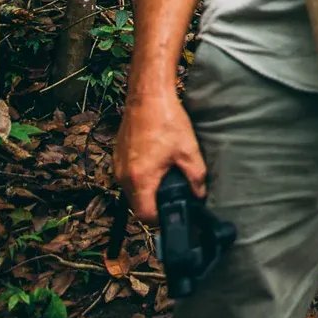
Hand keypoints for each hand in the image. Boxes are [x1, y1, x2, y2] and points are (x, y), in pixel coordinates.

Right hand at [114, 95, 206, 223]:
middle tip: (175, 196)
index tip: (174, 213)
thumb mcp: (188, 150)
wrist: (147, 97)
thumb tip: (199, 194)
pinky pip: (128, 177)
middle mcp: (123, 176)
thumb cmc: (167, 121)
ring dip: (148, 191)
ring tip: (167, 179)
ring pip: (132, 191)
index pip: (145, 215)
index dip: (161, 219)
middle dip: (155, 205)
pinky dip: (141, 178)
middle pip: (137, 205)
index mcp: (139, 179)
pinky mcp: (117, 157)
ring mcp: (117, 166)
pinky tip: (157, 165)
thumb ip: (196, 177)